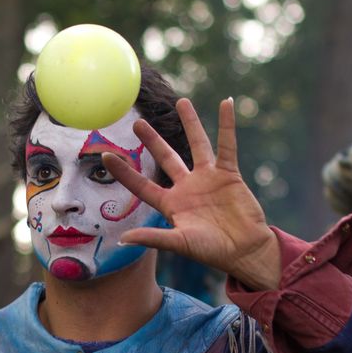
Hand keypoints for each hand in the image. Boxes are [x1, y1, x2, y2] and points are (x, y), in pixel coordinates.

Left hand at [101, 97, 279, 290]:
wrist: (246, 251)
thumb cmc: (212, 252)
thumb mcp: (180, 243)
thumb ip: (153, 237)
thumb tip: (122, 240)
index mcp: (171, 204)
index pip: (141, 185)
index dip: (124, 172)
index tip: (105, 157)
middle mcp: (187, 188)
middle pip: (166, 158)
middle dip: (152, 140)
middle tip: (137, 122)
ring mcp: (208, 179)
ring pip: (197, 144)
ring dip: (190, 123)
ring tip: (181, 101)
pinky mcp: (229, 175)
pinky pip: (227, 145)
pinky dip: (227, 125)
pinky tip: (226, 103)